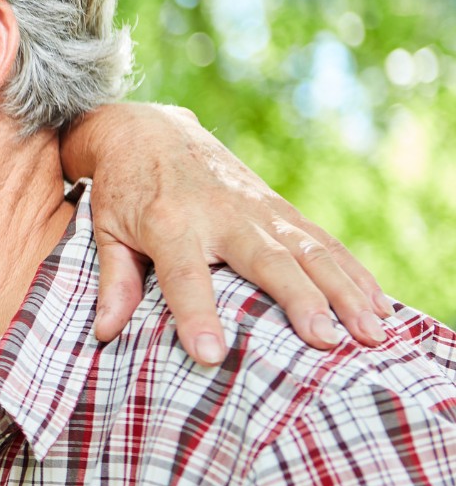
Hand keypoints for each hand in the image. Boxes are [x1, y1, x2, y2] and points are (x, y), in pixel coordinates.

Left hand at [62, 102, 390, 364]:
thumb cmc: (123, 189)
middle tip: (325, 342)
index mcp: (168, 222)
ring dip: (344, 290)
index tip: (211, 355)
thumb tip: (105, 333)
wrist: (146, 130)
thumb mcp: (105, 230)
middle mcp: (220, 213)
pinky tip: (380, 306)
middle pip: (266, 259)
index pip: (183, 275)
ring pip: (309, 250)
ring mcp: (257, 208)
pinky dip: (354, 273)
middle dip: (299, 300)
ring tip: (371, 332)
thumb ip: (113, 281)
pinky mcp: (278, 207)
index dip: (196, 314)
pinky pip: (323, 242)